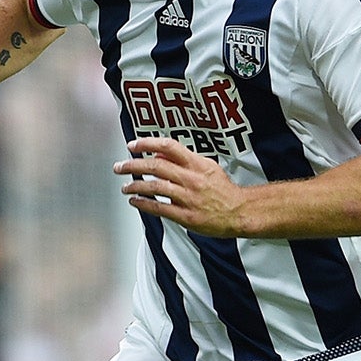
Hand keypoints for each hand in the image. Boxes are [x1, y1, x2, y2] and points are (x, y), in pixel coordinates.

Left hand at [116, 138, 253, 236]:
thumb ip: (183, 159)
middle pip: (156, 166)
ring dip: (135, 185)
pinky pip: (159, 208)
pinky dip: (144, 204)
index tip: (132, 145)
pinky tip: (135, 201)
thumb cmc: (223, 189)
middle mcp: (191, 179)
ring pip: (155, 187)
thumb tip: (159, 152)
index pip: (168, 146)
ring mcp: (188, 198)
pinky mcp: (186, 216)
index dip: (147, 143)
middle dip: (133, 165)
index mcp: (197, 164)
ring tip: (125, 186)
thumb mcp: (206, 166)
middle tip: (120, 166)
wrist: (239, 212)